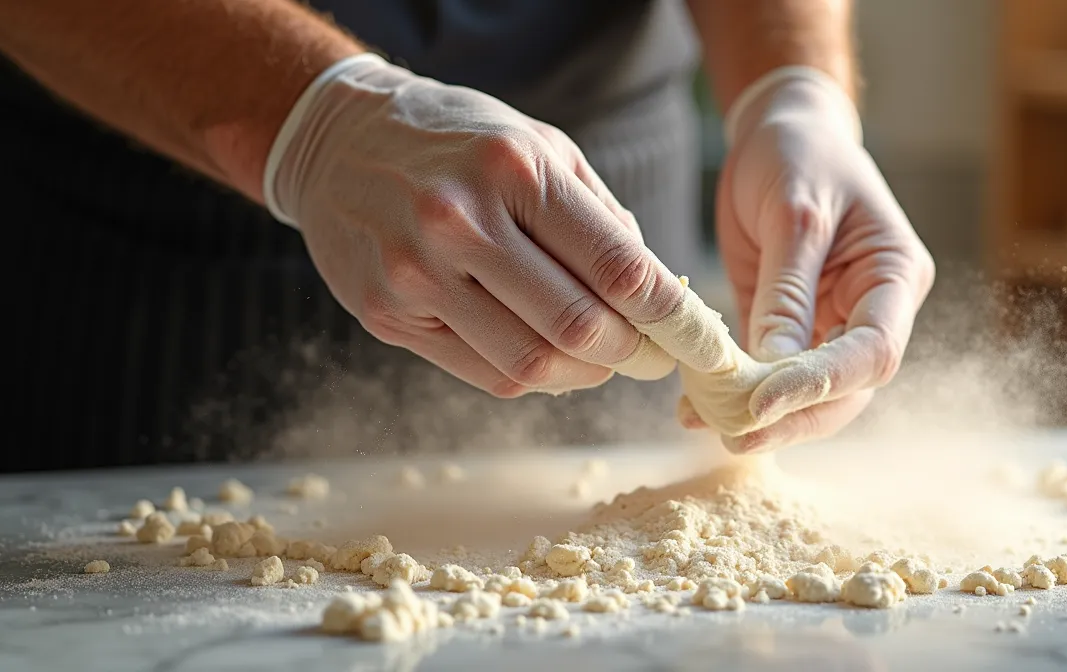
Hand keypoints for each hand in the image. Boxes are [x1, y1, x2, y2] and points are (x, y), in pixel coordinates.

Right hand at [265, 54, 683, 396]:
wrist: (338, 142)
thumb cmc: (458, 143)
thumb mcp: (540, 147)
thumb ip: (602, 217)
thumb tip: (659, 290)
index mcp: (514, 171)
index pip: (617, 267)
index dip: (669, 314)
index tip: (692, 334)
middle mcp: (461, 223)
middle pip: (578, 327)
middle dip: (632, 353)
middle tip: (652, 355)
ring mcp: (417, 275)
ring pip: (531, 365)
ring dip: (584, 375)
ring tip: (602, 359)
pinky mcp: (386, 316)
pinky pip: (485, 373)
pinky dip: (533, 376)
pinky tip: (549, 355)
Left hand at [696, 67, 935, 451]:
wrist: (781, 130)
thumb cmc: (799, 152)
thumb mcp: (793, 212)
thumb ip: (787, 291)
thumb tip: (774, 369)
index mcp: (895, 276)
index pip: (873, 353)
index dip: (821, 386)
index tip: (762, 404)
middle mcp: (872, 310)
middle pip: (847, 390)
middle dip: (792, 418)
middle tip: (734, 435)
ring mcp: (832, 324)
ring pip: (810, 394)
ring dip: (761, 417)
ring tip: (704, 424)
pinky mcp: (790, 327)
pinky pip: (770, 374)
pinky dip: (735, 393)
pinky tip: (695, 408)